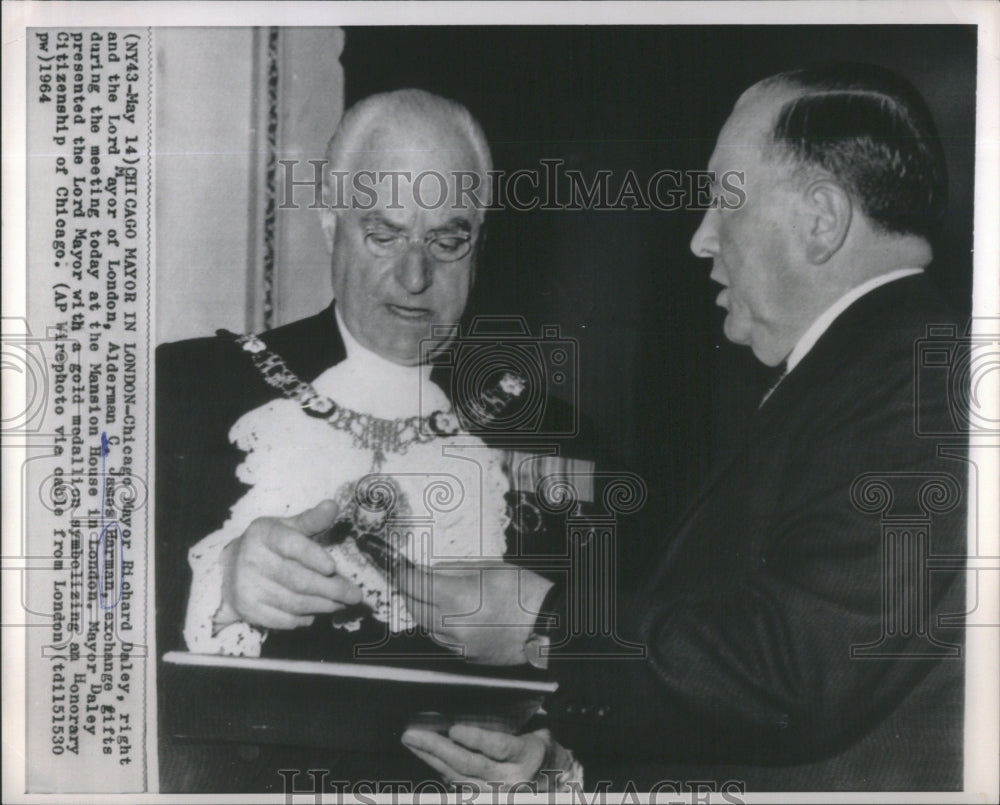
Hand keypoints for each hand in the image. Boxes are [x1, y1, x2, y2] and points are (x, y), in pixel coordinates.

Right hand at [217, 500, 362, 629]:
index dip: (312, 557)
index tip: (333, 567)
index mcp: (263, 534)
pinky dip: (303, 618)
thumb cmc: (269, 545)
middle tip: (354, 595)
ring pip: (294, 602)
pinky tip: (316, 613)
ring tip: (343, 604)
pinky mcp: (249, 610)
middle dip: (331, 589)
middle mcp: (252, 560)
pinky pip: (283, 620)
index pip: (290, 545)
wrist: (229, 570)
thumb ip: (311, 520)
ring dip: (323, 605)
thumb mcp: (286, 527)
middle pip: (297, 580)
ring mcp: (248, 588)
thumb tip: (332, 506)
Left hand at [397, 561, 552, 664]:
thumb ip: (453, 570)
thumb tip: (429, 570)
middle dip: (410, 591)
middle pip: (413, 607)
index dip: (401, 571)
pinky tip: (455, 614)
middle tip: (415, 578)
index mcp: (455, 598)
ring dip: (425, 609)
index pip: (412, 583)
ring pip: (425, 626)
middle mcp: (451, 625)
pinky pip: (442, 639)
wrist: (548, 626)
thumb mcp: (488, 568)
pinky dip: (441, 626)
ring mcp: (457, 644)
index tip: (399, 565)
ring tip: (439, 595)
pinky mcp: (465, 657)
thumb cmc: (523, 592)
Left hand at [402, 724, 548, 789]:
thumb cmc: (542, 750)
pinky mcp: (485, 798)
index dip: (474, 739)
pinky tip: (426, 756)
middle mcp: (510, 778)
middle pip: (469, 764)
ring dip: (431, 759)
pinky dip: (440, 769)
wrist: (555, 782)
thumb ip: (513, 725)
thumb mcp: (538, 733)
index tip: (454, 729)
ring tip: (412, 742)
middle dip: (437, 748)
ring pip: (458, 777)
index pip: (497, 748)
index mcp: (526, 756)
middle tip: (413, 734)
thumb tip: (479, 709)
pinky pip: (458, 784)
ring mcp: (496, 793)